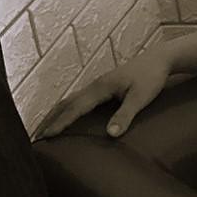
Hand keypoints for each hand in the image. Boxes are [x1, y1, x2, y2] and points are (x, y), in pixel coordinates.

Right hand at [33, 46, 171, 139]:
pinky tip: (67, 118)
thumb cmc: (151, 78)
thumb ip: (125, 115)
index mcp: (100, 88)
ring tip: (46, 129)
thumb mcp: (140, 98)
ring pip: (70, 101)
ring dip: (57, 114)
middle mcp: (94, 86)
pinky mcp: (102, 87)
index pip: (74, 108)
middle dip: (51, 119)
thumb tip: (110, 135)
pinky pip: (79, 100)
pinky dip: (68, 110)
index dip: (60, 123)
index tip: (46, 136)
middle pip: (66, 104)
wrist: (159, 60)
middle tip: (37, 136)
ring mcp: (97, 86)